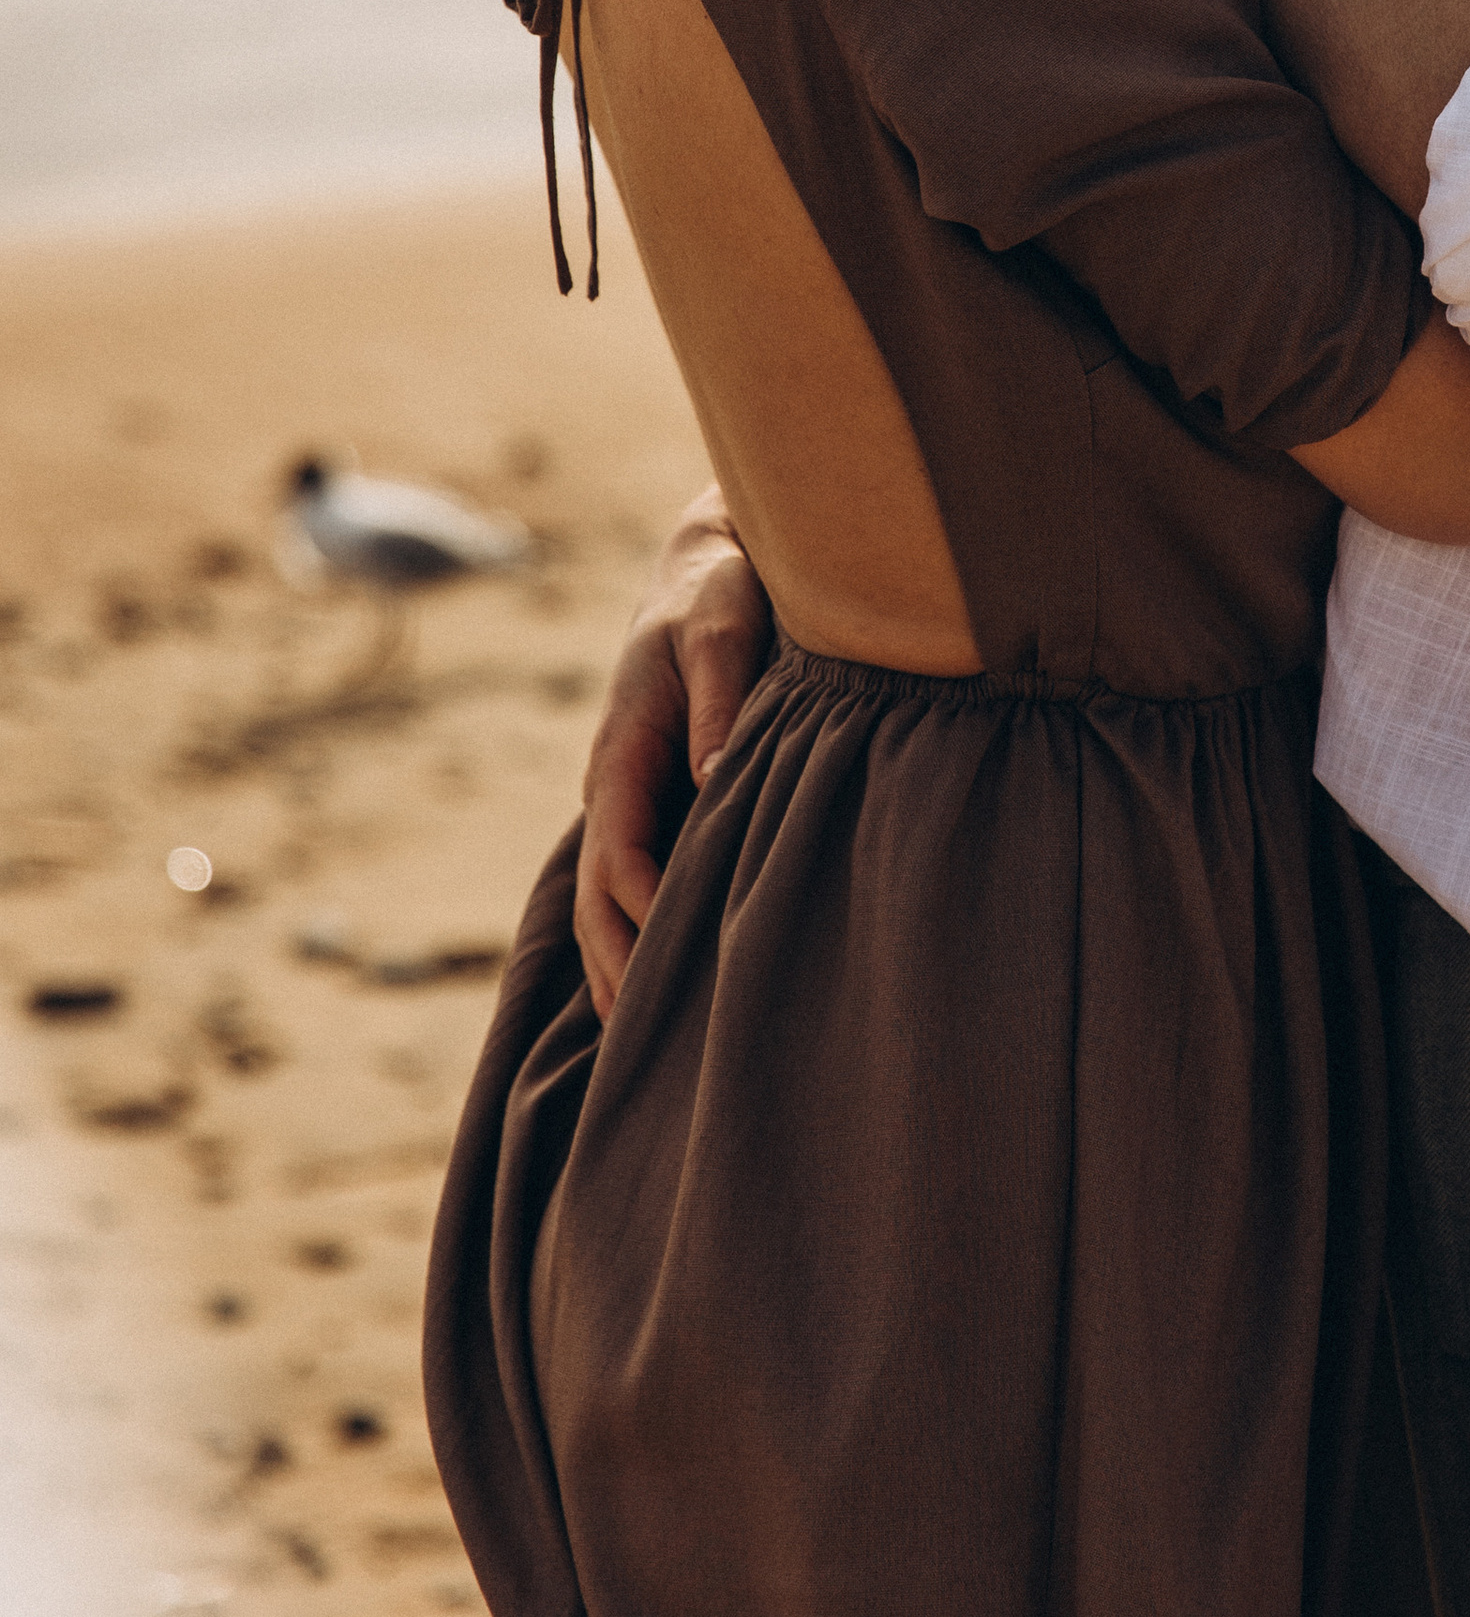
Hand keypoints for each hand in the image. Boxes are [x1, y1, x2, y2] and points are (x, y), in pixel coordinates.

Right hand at [574, 491, 773, 1019]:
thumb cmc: (720, 591)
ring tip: (644, 1053)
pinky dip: (635, 937)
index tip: (672, 974)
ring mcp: (628, 797)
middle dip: (617, 970)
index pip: (620, 856)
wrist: (707, 562)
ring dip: (618, 967)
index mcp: (622, 751)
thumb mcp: (723, 630)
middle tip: (648, 1054)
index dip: (643, 917)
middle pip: (599, 898)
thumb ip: (721, 701)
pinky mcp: (652, 800)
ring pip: (606, 900)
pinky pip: (631, 882)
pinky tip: (664, 992)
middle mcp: (614, 784)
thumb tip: (716, 776)